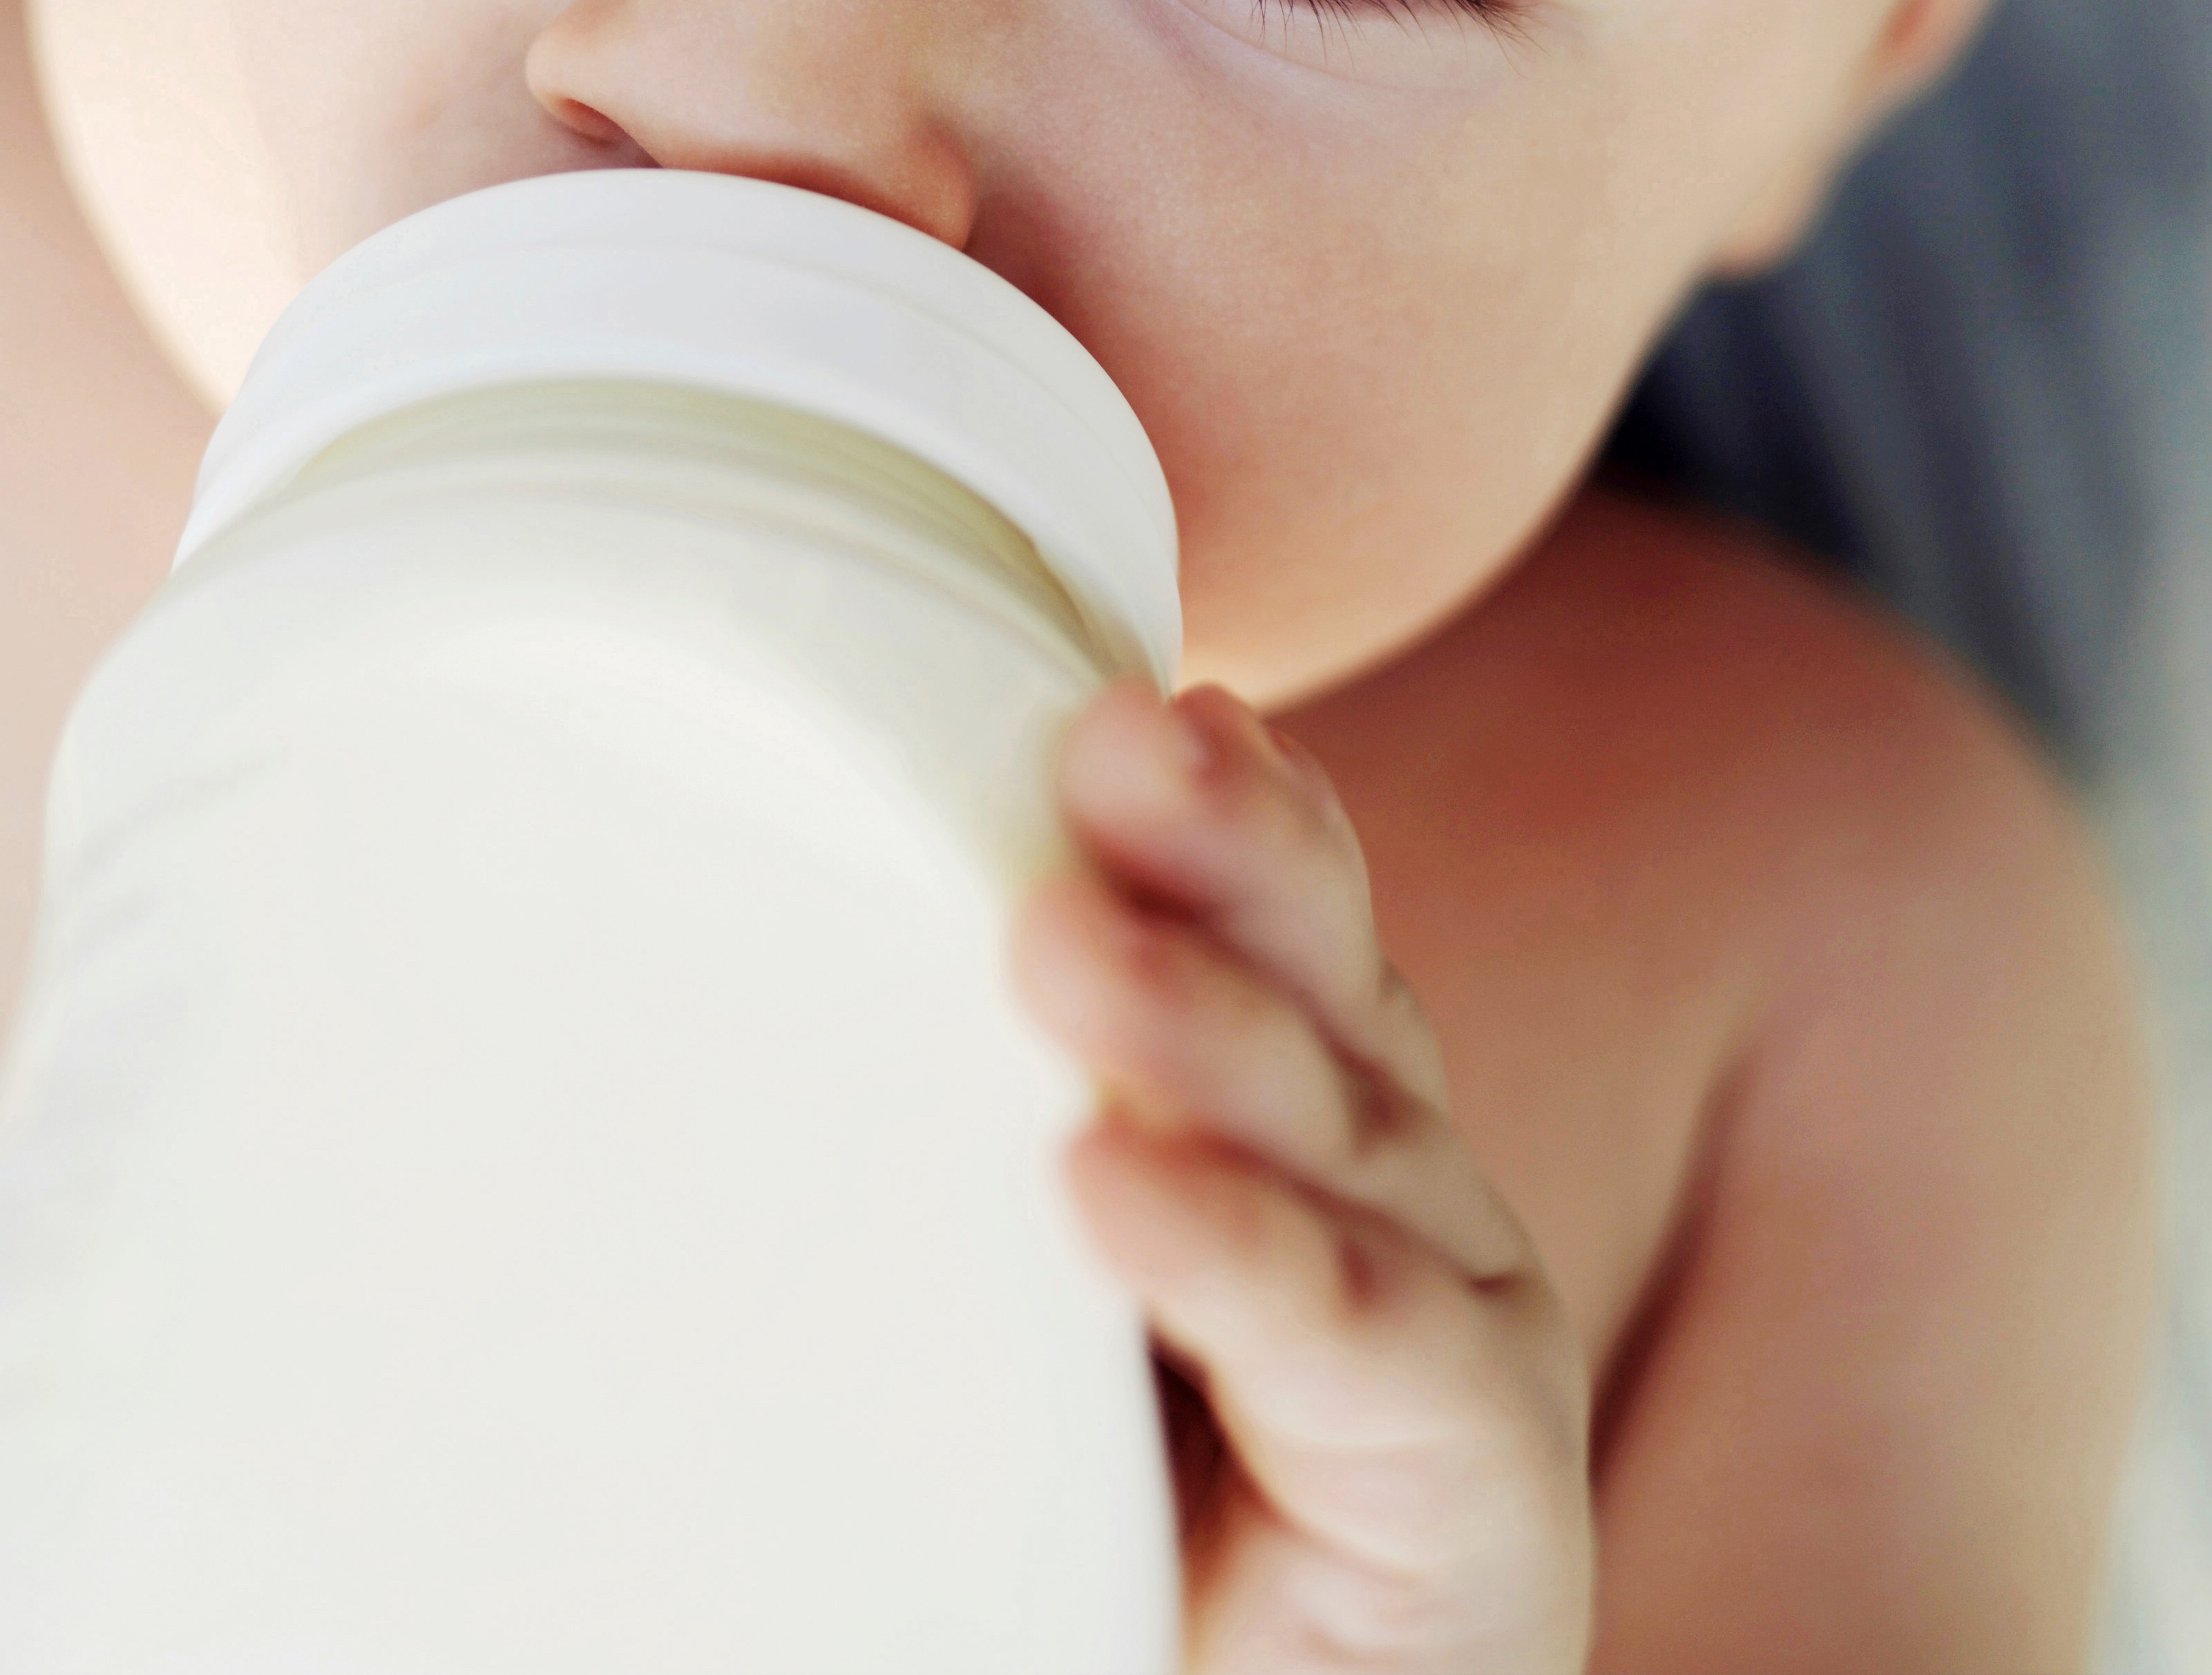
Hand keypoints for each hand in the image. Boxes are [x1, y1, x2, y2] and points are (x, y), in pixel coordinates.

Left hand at [1009, 676, 1592, 1671]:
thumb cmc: (1126, 1514)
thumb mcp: (1022, 1294)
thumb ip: (956, 1149)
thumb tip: (729, 995)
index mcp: (1287, 1110)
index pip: (1267, 917)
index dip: (1213, 801)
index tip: (1098, 697)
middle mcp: (1386, 1179)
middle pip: (1313, 973)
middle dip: (1219, 842)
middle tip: (1111, 734)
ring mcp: (1449, 1310)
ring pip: (1332, 1127)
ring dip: (1196, 1020)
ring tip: (1060, 937)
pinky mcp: (1482, 1473)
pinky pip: (1346, 1340)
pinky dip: (1230, 1249)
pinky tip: (1111, 1185)